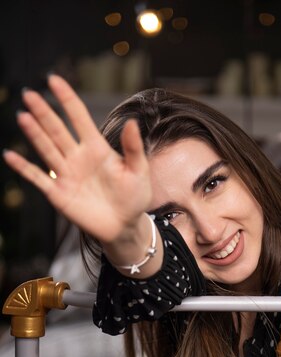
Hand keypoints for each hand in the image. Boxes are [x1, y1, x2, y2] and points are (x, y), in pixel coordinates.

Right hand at [3, 75, 151, 243]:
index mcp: (97, 148)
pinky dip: (24, 168)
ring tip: (23, 116)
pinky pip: (38, 178)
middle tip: (30, 94)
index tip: (54, 80)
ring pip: (47, 149)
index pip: (79, 117)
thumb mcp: (139, 171)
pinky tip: (10, 155)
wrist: (125, 226)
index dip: (67, 99)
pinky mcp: (59, 193)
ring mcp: (66, 174)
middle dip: (44, 113)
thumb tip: (132, 122)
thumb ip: (134, 148)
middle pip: (57, 130)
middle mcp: (78, 157)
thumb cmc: (134, 197)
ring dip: (35, 134)